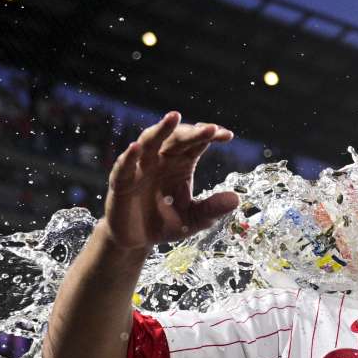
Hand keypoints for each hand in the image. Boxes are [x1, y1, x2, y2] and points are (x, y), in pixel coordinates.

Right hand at [101, 111, 239, 251]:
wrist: (138, 240)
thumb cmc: (167, 223)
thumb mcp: (194, 219)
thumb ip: (211, 209)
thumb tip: (236, 199)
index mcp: (181, 164)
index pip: (197, 144)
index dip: (210, 136)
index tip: (227, 135)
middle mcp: (161, 160)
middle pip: (176, 139)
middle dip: (192, 132)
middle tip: (210, 129)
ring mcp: (140, 169)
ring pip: (149, 143)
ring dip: (161, 130)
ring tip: (174, 117)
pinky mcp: (121, 182)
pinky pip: (124, 167)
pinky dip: (130, 157)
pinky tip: (136, 147)